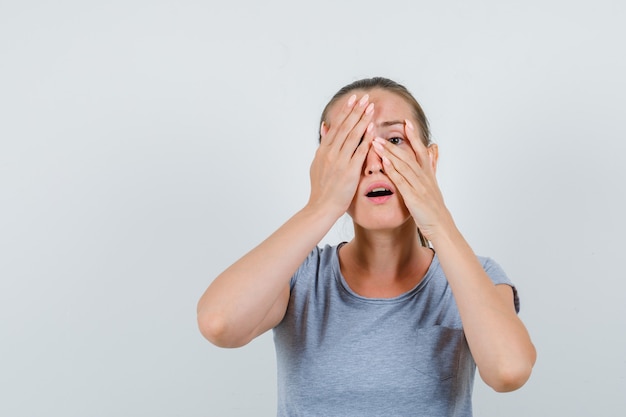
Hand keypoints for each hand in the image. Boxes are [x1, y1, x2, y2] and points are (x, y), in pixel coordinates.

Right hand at [307, 94, 374, 216]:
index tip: (353, 99)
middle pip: (345, 127)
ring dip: (362, 120)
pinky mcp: (349, 171)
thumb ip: (323, 144)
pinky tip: (373, 129)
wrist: (321, 207)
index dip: (346, 111)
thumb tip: (325, 126)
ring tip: (371, 107)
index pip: (336, 126)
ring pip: (353, 136)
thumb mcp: (317, 163)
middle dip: (356, 110)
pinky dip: (367, 139)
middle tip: (365, 97)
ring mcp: (340, 161)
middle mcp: (331, 153)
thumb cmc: (321, 188)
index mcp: (323, 150)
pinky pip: (360, 152)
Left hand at [371, 120, 451, 239]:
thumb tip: (434, 147)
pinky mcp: (413, 197)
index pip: (420, 150)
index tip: (406, 122)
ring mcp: (419, 187)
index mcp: (428, 174)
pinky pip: (401, 181)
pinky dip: (393, 170)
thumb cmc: (434, 207)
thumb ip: (432, 164)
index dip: (413, 136)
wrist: (441, 226)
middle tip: (379, 132)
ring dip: (389, 153)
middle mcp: (424, 177)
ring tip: (376, 143)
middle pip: (408, 155)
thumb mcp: (434, 183)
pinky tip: (384, 162)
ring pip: (403, 165)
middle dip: (393, 143)